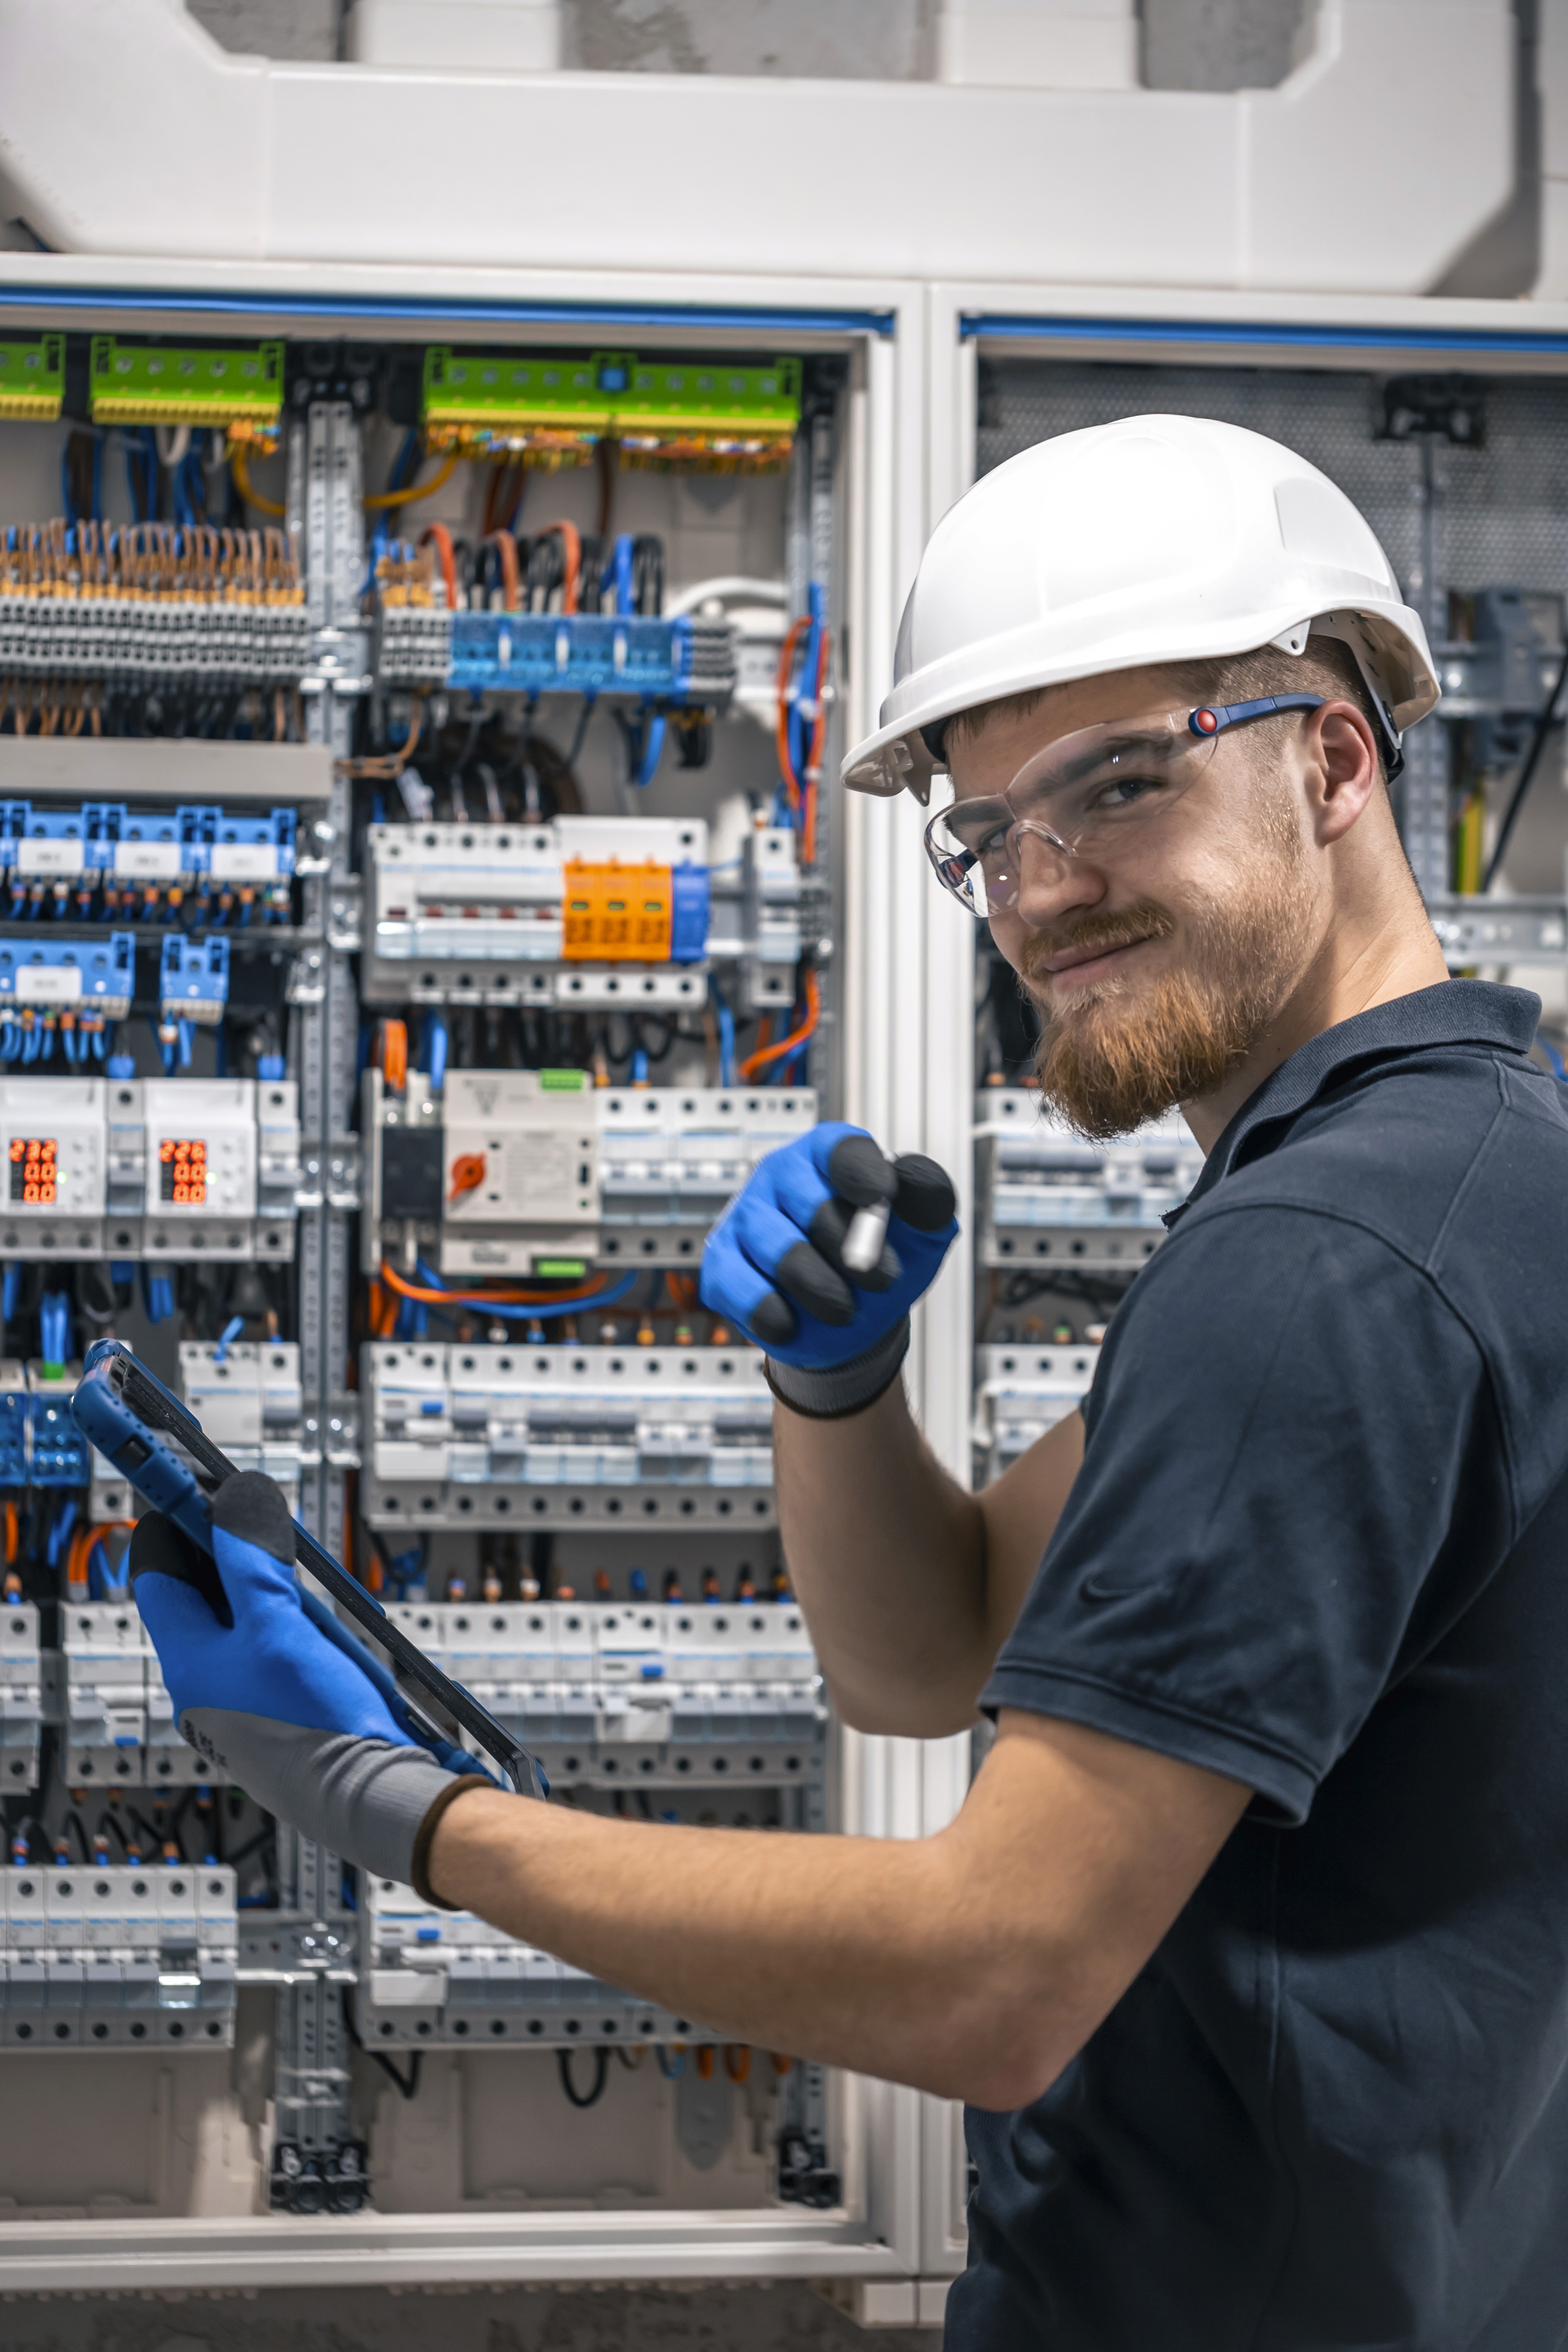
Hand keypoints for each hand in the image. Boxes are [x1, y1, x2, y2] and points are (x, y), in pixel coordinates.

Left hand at [129, 1471, 486, 1889]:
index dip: (172, 1526)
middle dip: (224, 1554)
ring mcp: (235, 1703)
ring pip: (235, 1624)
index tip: (192, 1489)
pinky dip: (282, 1625)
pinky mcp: (270, 1715)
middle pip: (196, 1598)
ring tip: (293, 1571)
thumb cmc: (314, 1723)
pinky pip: (263, 1654)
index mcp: (188, 1662)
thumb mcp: (281, 1626)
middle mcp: (202, 1684)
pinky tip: (315, 1623)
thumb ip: (252, 1564)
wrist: (364, 1797)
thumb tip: (232, 1505)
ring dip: (260, 1590)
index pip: (155, 1576)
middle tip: (254, 1520)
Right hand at [700, 1122, 956, 1370]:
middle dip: (851, 1247)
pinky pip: (739, 1286)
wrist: (851, 1315)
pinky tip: (793, 1323)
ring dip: (819, 1287)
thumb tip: (922, 1182)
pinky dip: (770, 1311)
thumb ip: (929, 1199)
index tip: (882, 1199)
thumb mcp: (922, 1229)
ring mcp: (746, 1218)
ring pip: (776, 1249)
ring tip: (844, 1309)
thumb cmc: (884, 1258)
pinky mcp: (722, 1264)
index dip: (861, 1173)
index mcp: (828, 1154)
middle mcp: (780, 1175)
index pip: (840, 1149)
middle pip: (809, 1201)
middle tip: (882, 1280)